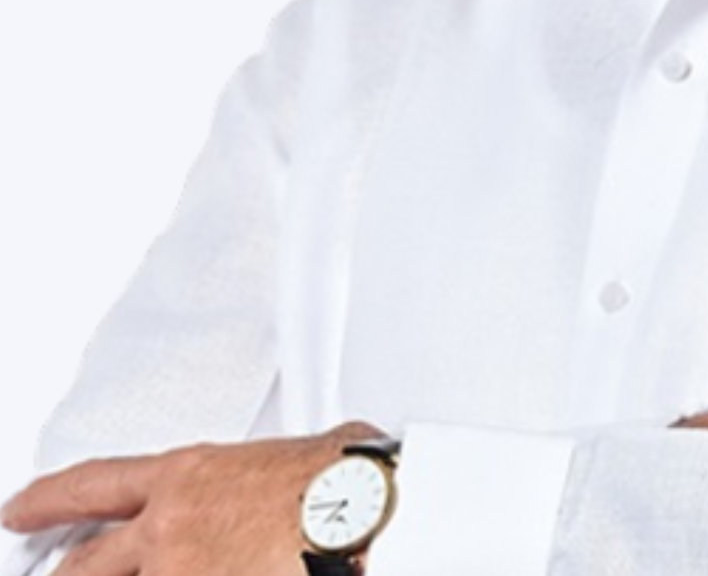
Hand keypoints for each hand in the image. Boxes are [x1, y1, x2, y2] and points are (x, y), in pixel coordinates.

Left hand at [1, 422, 379, 575]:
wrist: (365, 517)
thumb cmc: (345, 481)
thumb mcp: (304, 451)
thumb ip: (278, 466)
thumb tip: (305, 467)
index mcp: (190, 476)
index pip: (95, 484)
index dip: (48, 498)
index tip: (19, 509)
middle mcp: (169, 529)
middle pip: (83, 565)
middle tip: (48, 575)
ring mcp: (182, 575)